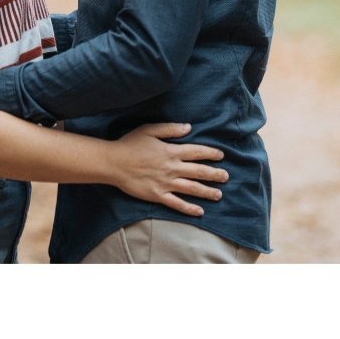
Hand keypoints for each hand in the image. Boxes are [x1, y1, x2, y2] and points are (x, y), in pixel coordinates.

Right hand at [106, 123, 227, 216]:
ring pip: (192, 189)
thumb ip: (170, 129)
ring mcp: (166, 183)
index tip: (221, 156)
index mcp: (171, 151)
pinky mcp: (158, 195)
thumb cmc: (129, 144)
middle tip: (226, 177)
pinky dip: (189, 208)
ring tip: (219, 194)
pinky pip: (177, 203)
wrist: (113, 163)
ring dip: (207, 191)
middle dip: (215, 174)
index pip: (196, 152)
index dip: (211, 154)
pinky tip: (200, 211)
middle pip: (199, 172)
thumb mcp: (149, 130)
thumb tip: (188, 127)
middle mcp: (172, 168)